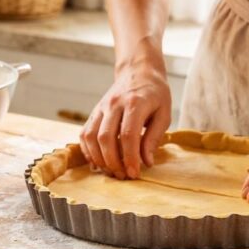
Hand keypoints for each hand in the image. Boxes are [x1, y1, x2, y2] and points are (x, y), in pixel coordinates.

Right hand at [80, 63, 171, 178]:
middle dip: (112, 161)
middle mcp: (114, 104)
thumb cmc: (155, 94)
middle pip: (105, 137)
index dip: (130, 157)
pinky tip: (98, 162)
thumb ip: (154, 137)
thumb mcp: (164, 114)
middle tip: (122, 176)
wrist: (139, 71)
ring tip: (111, 171)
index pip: (128, 135)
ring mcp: (101, 107)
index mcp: (135, 103)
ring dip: (98, 158)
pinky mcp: (94, 111)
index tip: (134, 174)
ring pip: (90, 136)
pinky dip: (87, 150)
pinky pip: (84, 133)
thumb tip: (146, 162)